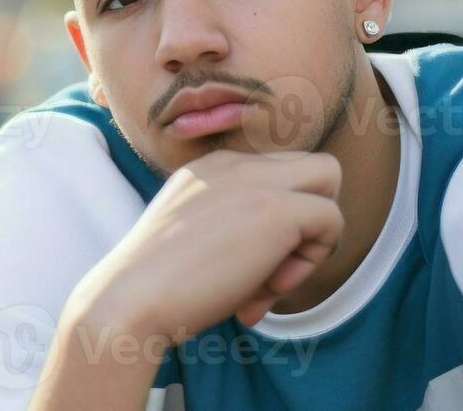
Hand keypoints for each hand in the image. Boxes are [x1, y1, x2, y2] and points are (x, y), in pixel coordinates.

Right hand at [69, 149, 343, 340]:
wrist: (131, 299)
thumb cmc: (157, 286)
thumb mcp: (196, 236)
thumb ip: (233, 228)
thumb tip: (278, 255)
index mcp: (210, 167)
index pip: (277, 174)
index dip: (277, 224)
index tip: (244, 271)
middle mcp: (232, 163)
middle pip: (310, 164)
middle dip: (307, 219)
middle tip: (273, 271)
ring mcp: (254, 179)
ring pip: (329, 178)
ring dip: (312, 238)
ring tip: (268, 284)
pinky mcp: (275, 206)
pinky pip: (331, 218)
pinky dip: (311, 260)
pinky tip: (266, 289)